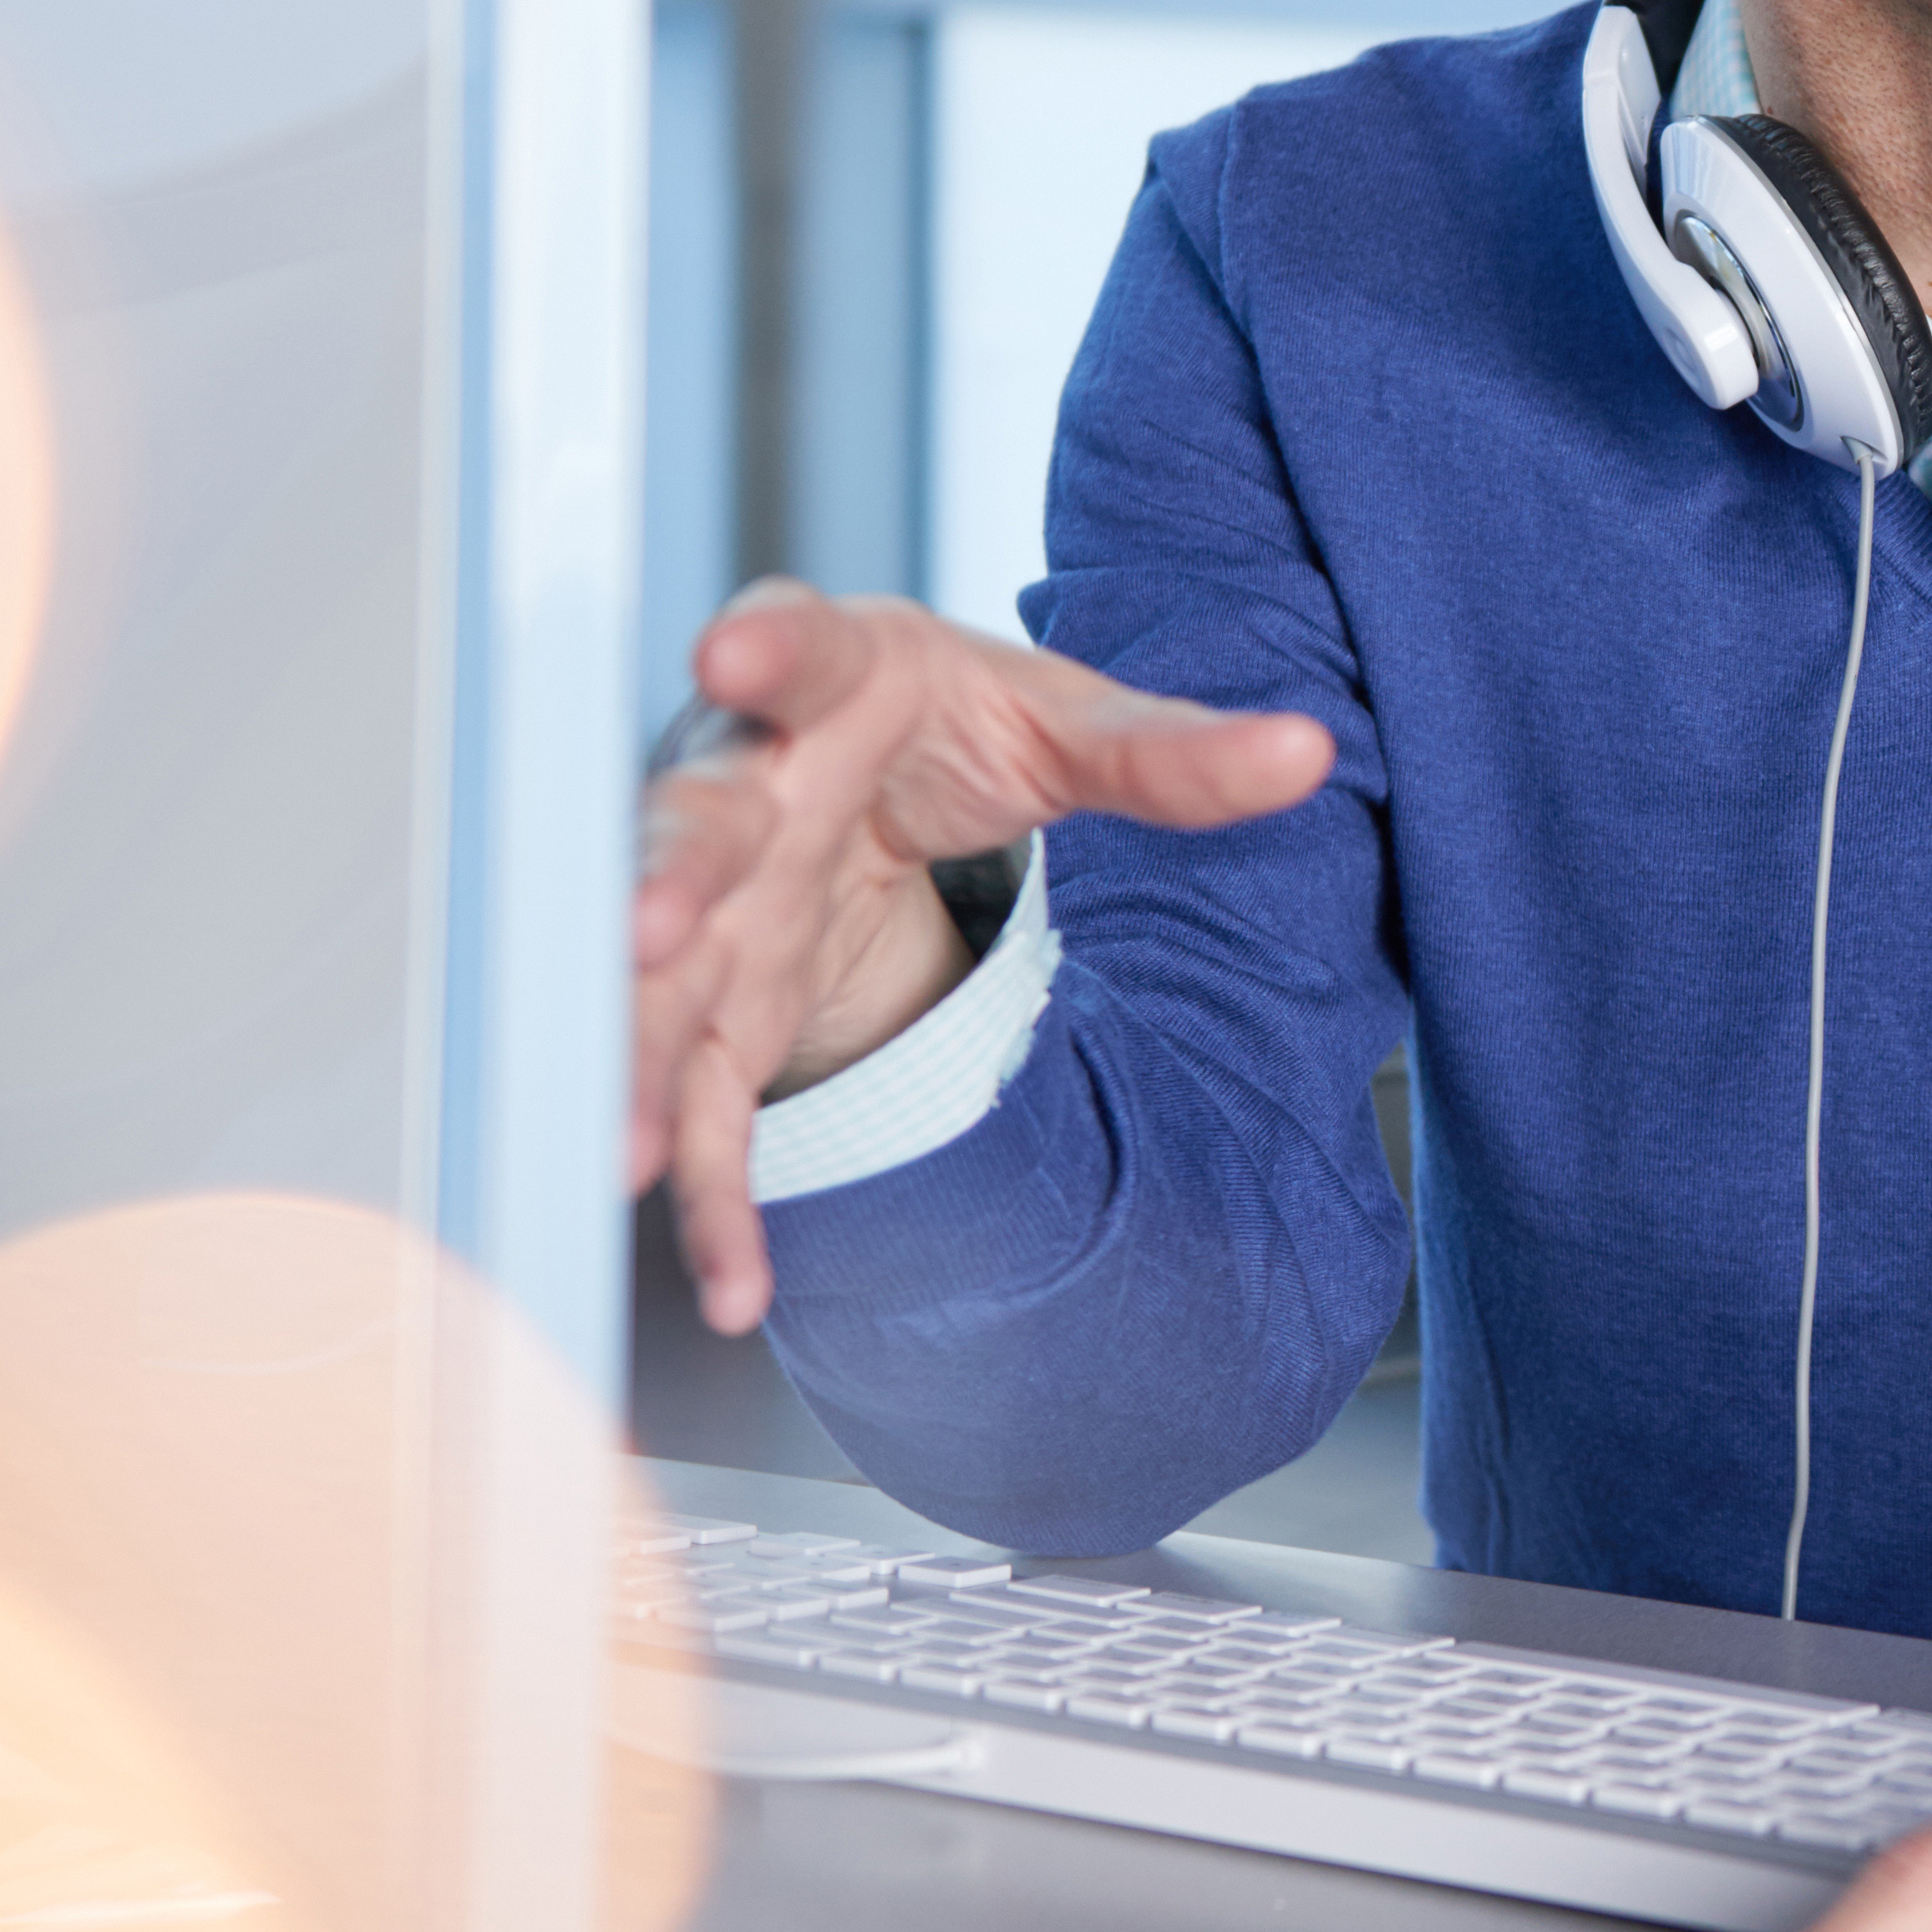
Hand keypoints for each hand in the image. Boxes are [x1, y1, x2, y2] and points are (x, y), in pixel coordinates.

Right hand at [629, 579, 1335, 1333]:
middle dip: (662, 874)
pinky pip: (707, 1110)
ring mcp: (712, 909)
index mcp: (828, 682)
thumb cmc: (938, 723)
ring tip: (624, 1140)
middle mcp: (740, 789)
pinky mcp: (718, 1011)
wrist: (857, 770)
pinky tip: (740, 1286)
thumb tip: (1307, 751)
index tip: (732, 648)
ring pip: (658, 986)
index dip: (762, 646)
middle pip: (688, 828)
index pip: (791, 649)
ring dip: (638, 1060)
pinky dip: (714, 1200)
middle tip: (649, 920)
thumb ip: (1170, 751)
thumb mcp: (1059, 726)